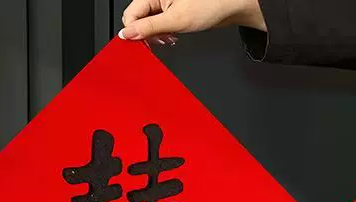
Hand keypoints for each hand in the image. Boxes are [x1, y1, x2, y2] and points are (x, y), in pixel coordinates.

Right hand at [120, 0, 265, 42]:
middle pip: (138, 19)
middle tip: (161, 41)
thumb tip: (128, 34)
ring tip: (170, 38)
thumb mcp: (176, 20)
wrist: (228, 7)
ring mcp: (163, 5)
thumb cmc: (208, 6)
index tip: (142, 43)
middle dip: (147, 34)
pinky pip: (159, 25)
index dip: (134, 31)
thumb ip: (149, 28)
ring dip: (157, 36)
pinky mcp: (171, 12)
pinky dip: (164, 34)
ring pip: (149, 24)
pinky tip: (173, 36)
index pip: (131, 15)